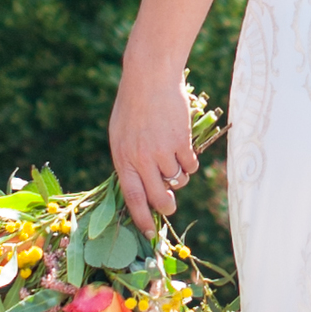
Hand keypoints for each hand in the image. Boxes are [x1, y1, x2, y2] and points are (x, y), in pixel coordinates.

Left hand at [110, 48, 199, 234]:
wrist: (150, 78)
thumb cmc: (132, 106)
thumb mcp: (120, 136)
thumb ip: (128, 162)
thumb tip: (139, 189)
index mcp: (123, 159)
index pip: (133, 199)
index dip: (142, 219)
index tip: (148, 233)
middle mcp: (141, 159)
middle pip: (159, 198)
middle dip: (166, 206)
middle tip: (169, 204)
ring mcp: (162, 151)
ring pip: (177, 181)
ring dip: (178, 177)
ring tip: (173, 160)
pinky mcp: (181, 141)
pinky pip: (190, 165)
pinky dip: (189, 162)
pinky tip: (183, 148)